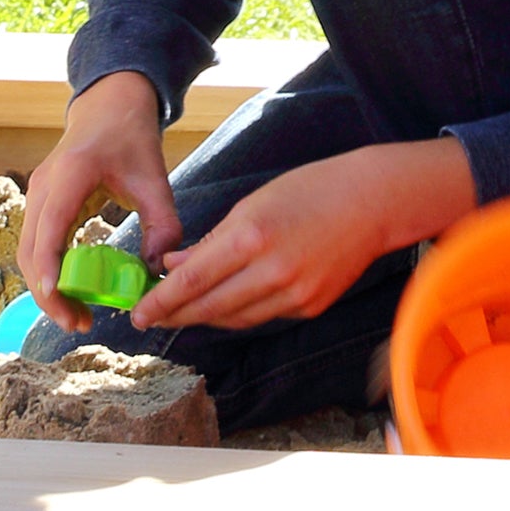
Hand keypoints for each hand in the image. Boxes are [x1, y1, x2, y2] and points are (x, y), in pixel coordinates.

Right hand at [20, 73, 179, 328]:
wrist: (109, 106)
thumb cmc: (132, 139)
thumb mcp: (155, 178)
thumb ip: (163, 224)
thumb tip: (156, 270)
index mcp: (71, 174)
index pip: (50, 227)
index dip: (49, 265)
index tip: (58, 298)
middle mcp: (44, 185)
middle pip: (30, 249)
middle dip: (48, 292)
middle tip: (78, 324)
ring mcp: (36, 194)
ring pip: (27, 252)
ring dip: (46, 288)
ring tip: (78, 317)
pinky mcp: (39, 204)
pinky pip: (34, 245)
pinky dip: (47, 272)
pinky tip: (72, 292)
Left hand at [133, 138, 474, 334]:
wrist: (371, 202)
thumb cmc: (309, 190)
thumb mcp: (252, 204)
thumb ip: (212, 242)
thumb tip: (174, 268)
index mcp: (252, 237)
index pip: (193, 280)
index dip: (161, 302)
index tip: (138, 314)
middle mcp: (272, 271)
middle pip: (210, 308)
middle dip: (176, 315)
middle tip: (151, 319)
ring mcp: (294, 294)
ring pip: (235, 319)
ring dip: (205, 317)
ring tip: (183, 312)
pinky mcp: (310, 306)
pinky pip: (263, 316)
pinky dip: (240, 312)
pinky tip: (226, 303)